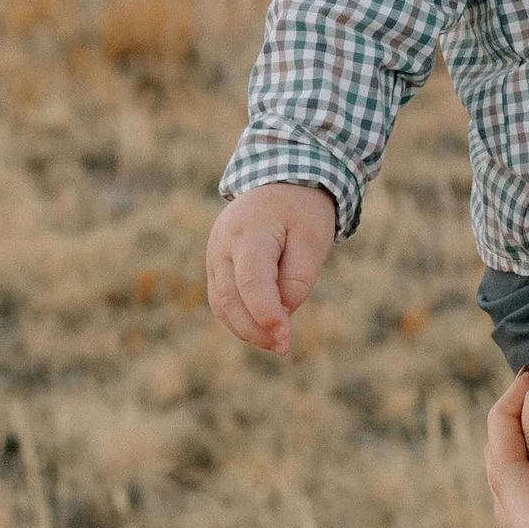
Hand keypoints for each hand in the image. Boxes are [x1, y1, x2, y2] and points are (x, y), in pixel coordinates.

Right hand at [204, 182, 338, 355]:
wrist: (279, 180)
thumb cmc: (301, 210)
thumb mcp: (313, 238)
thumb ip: (298, 278)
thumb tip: (281, 313)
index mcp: (248, 232)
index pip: (251, 282)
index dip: (266, 314)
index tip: (285, 337)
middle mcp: (222, 245)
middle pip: (230, 298)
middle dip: (255, 329)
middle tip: (283, 347)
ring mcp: (214, 255)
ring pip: (221, 304)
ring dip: (246, 329)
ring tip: (277, 343)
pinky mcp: (216, 265)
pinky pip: (222, 300)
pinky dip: (240, 319)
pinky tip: (264, 330)